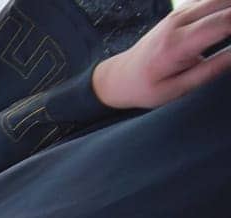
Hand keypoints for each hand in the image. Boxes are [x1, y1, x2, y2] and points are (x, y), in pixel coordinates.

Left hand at [92, 0, 230, 108]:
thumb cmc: (147, 88)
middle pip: (226, 4)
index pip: (225, 22)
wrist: (119, 77)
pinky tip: (230, 17)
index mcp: (178, 43)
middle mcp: (179, 21)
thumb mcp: (179, 88)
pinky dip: (225, 6)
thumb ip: (213, 69)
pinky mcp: (183, 10)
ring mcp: (181, 12)